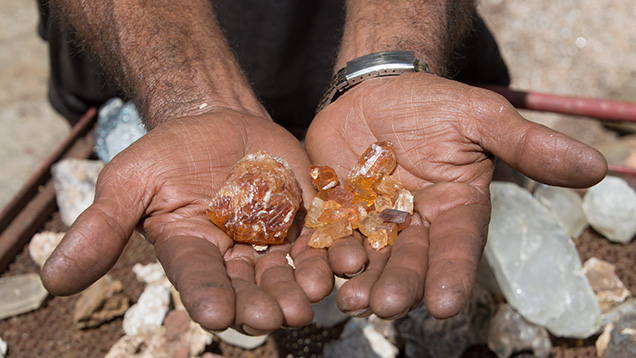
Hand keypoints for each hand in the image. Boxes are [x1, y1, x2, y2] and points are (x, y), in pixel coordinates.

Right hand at [41, 108, 333, 332]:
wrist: (217, 122)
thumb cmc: (169, 152)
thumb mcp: (131, 181)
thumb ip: (102, 227)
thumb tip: (52, 280)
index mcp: (192, 253)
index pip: (198, 280)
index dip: (207, 296)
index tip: (218, 314)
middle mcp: (234, 256)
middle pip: (251, 284)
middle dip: (264, 301)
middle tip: (279, 316)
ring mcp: (273, 239)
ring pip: (291, 268)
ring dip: (304, 283)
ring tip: (315, 292)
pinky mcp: (305, 217)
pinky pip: (323, 237)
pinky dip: (334, 248)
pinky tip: (349, 257)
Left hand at [305, 73, 606, 318]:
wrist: (378, 91)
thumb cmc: (434, 105)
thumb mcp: (481, 118)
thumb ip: (527, 145)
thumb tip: (596, 167)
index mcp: (453, 209)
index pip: (458, 246)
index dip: (453, 273)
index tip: (446, 304)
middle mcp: (414, 225)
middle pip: (408, 260)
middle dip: (399, 284)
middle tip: (388, 306)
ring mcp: (372, 221)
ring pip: (367, 257)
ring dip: (357, 280)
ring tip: (348, 298)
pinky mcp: (336, 211)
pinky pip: (328, 235)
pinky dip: (321, 254)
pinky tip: (313, 271)